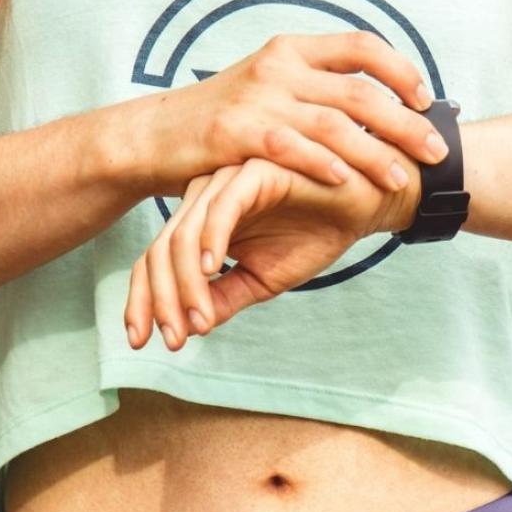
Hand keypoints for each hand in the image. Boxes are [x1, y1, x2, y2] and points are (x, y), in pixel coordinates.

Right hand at [109, 31, 448, 196]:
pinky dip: (322, 163)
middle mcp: (279, 67)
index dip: (401, 71)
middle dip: (405, 124)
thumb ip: (315, 92)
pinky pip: (290, 146)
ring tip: (400, 179)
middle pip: (360, 92)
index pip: (362, 47)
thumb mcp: (269, 91)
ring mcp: (258, 98)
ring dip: (374, 153)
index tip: (428, 100)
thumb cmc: (222, 124)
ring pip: (334, 124)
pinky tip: (346, 182)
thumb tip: (377, 107)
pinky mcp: (236, 132)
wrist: (153, 138)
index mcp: (292, 50)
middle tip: (437, 152)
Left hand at [124, 154, 421, 350]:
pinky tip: (214, 271)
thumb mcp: (263, 278)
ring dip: (186, 283)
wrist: (366, 204)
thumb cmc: (315, 233)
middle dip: (161, 299)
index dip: (144, 301)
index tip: (146, 342)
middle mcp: (206, 196)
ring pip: (186, 232)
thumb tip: (189, 329)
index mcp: (203, 219)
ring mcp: (227, 179)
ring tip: (199, 320)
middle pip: (162, 249)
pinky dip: (213, 239)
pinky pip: (223, 205)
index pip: (157, 259)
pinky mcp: (256, 169)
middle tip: (174, 339)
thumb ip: (225, 296)